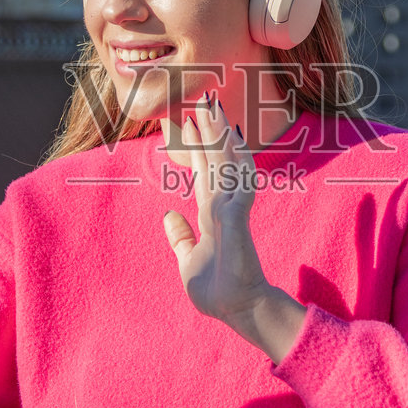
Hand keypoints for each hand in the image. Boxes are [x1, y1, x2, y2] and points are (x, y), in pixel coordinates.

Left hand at [162, 96, 305, 361]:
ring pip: (226, 163)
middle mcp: (222, 205)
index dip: (197, 146)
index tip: (189, 122)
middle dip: (209, 130)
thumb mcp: (188, 259)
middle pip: (216, 159)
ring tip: (213, 108)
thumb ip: (180, 237)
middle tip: (203, 99)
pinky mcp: (236, 216)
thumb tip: (169, 216)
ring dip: (220, 135)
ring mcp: (231, 209)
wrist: (237, 309)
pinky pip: (236, 181)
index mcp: (211, 213)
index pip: (203, 171)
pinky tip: (231, 139)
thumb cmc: (217, 289)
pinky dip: (233, 160)